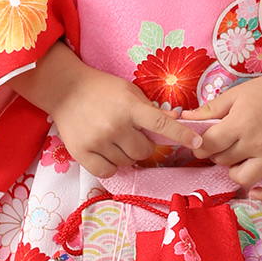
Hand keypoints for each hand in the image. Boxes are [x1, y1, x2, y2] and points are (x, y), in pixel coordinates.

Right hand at [10, 41, 203, 180]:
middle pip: (144, 151)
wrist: (64, 89)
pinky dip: (110, 165)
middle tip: (131, 134)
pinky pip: (108, 171)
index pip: (162, 124)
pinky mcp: (82, 152)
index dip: (181, 135)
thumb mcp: (128, 91)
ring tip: (113, 138)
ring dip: (125, 154)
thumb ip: (148, 109)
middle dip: (142, 145)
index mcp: (130, 107)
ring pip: (127, 162)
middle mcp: (115, 125)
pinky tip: (105, 152)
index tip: (197, 143)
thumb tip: (173, 121)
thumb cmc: (101, 88)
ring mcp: (98, 140)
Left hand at [182, 67, 261, 201]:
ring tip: (239, 159)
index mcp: (242, 123)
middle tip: (224, 144)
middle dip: (218, 154)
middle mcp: (258, 143)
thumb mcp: (235, 95)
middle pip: (224, 161)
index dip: (201, 146)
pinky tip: (254, 190)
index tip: (203, 143)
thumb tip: (184, 119)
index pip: (210, 144)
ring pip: (243, 179)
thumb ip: (209, 109)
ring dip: (235, 172)